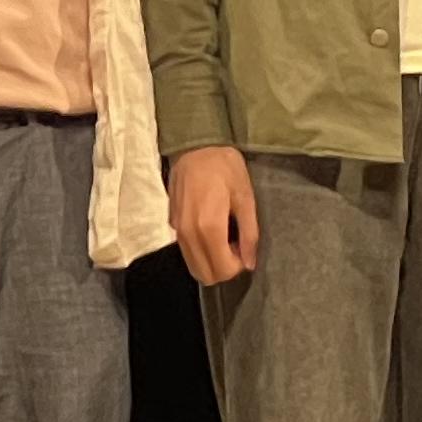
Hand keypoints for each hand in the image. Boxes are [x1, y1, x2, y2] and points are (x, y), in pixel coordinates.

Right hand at [168, 145, 260, 285]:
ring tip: (225, 237)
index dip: (237, 266)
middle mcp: (188, 234)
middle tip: (235, 245)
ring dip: (211, 261)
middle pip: (204, 275)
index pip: (221, 270)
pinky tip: (211, 229)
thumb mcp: (245, 198)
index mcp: (209, 228)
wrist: (195, 146)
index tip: (244, 248)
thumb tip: (249, 263)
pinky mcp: (171, 224)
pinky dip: (200, 251)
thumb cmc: (225, 168)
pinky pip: (186, 250)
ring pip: (193, 266)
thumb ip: (249, 234)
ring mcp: (176, 230)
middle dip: (223, 268)